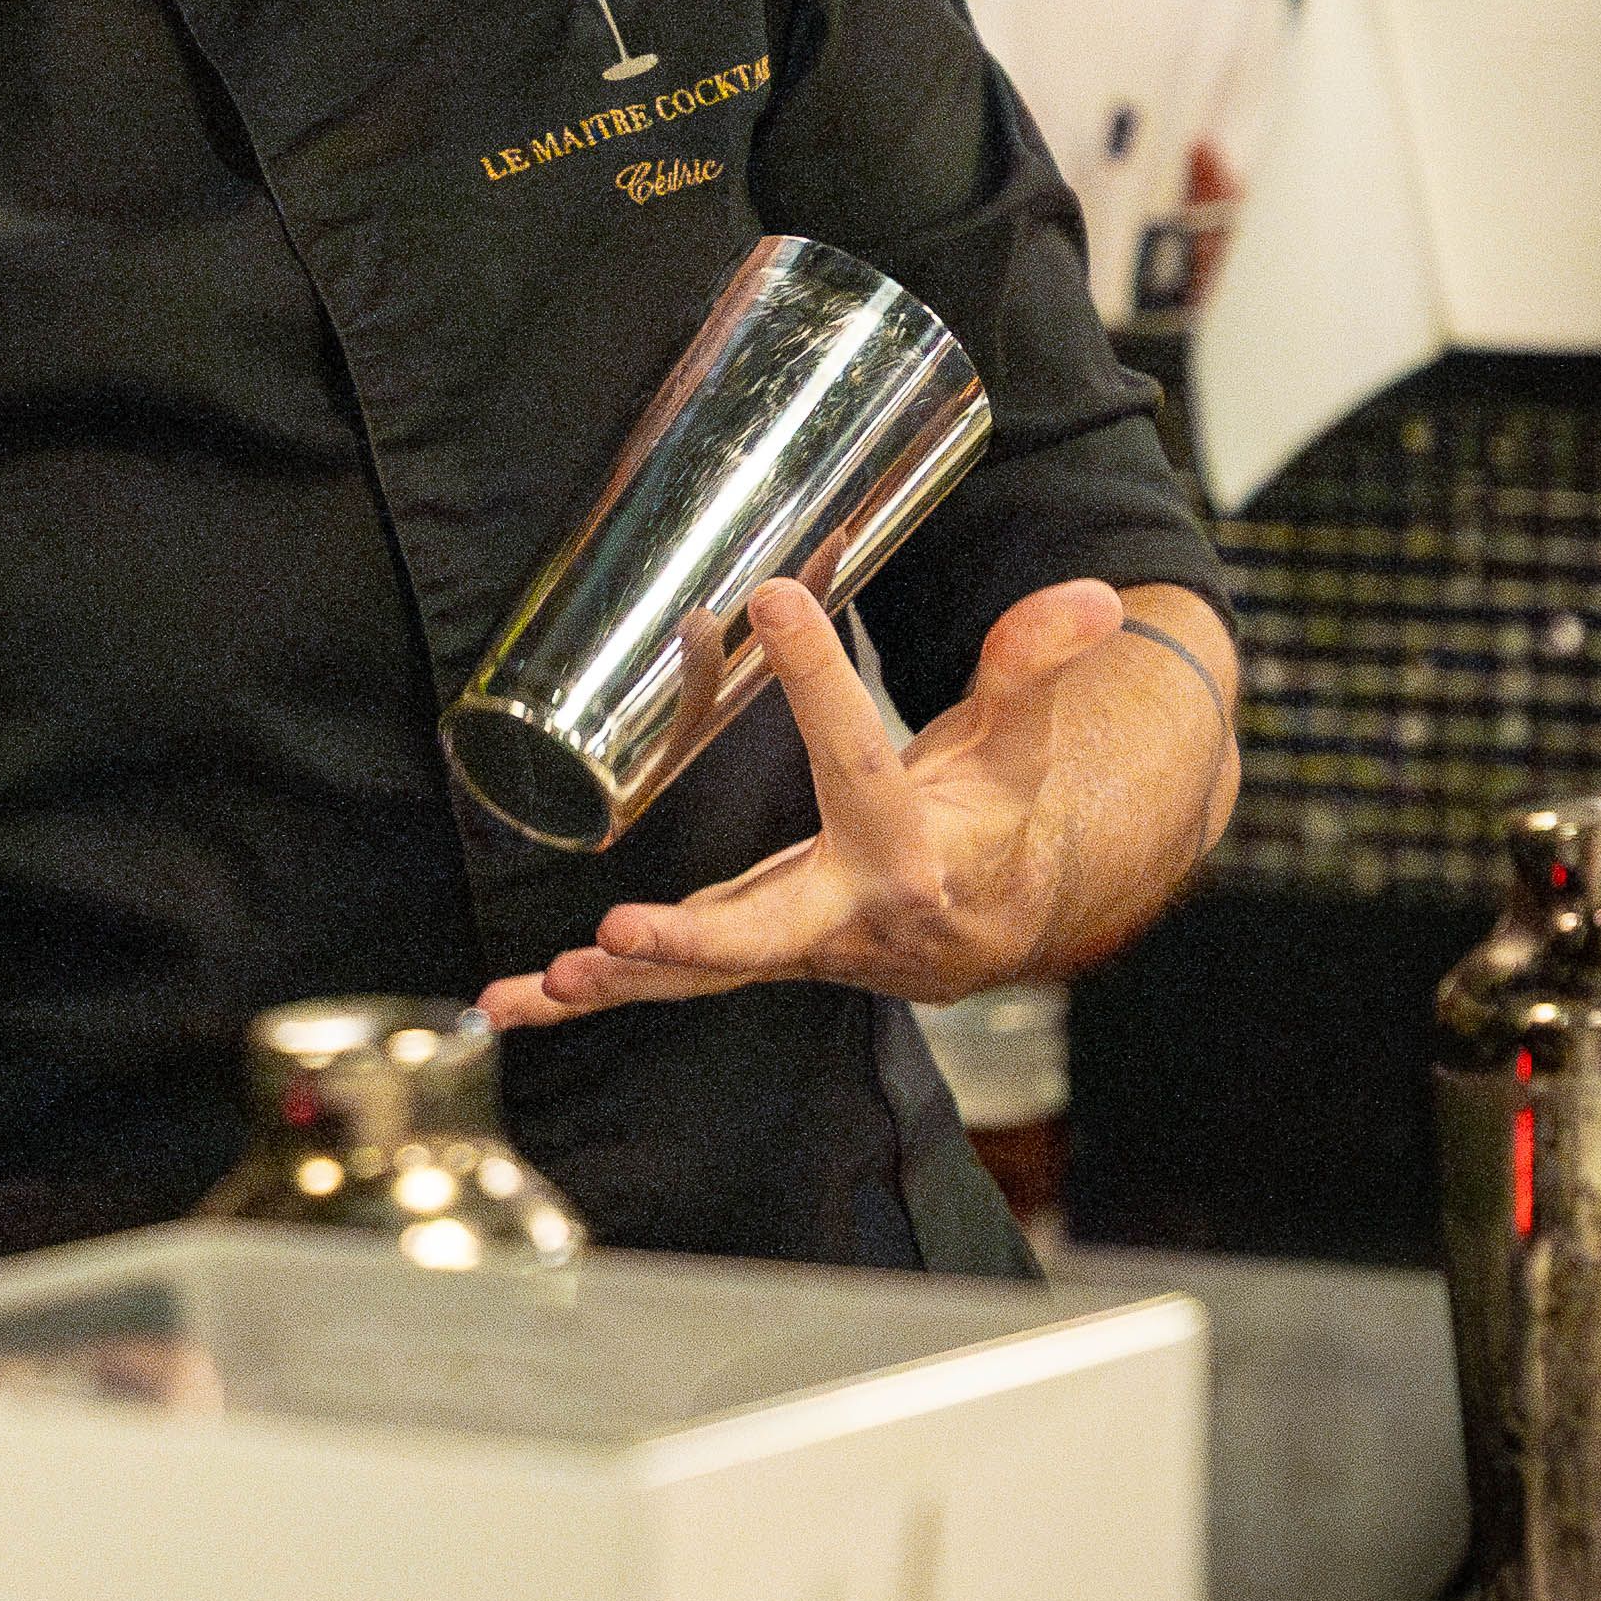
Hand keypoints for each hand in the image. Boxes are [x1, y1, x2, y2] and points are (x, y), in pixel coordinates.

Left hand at [479, 575, 1126, 1028]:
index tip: (776, 600)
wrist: (994, 918)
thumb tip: (1092, 599)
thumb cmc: (996, 820)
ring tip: (546, 981)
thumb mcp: (1016, 744)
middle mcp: (845, 917)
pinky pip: (663, 984)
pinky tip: (508, 1001)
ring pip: (699, 973)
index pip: (862, 760)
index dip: (823, 678)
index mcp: (913, 852)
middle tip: (622, 931)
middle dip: (692, 938)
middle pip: (764, 931)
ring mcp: (787, 949)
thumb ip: (1033, 671)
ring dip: (617, 982)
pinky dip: (584, 998)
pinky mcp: (742, 957)